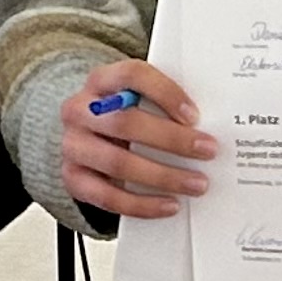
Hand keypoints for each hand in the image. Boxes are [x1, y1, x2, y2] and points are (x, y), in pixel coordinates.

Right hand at [58, 60, 214, 218]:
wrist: (87, 139)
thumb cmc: (124, 117)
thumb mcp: (138, 100)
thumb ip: (162, 105)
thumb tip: (208, 125)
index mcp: (101, 82)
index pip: (131, 75)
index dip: (164, 93)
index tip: (195, 115)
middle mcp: (79, 110)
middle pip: (125, 122)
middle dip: (172, 139)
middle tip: (207, 150)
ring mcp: (73, 145)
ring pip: (117, 163)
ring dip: (163, 176)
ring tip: (196, 184)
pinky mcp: (73, 178)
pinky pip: (107, 196)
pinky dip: (142, 204)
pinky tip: (170, 205)